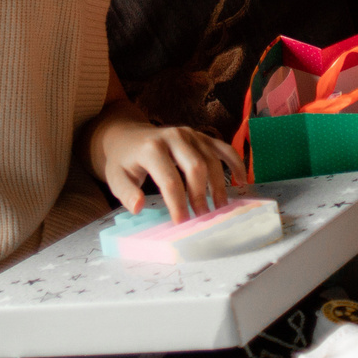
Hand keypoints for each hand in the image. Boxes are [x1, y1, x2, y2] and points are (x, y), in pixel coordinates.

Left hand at [84, 103, 242, 221]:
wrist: (128, 135)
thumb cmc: (123, 161)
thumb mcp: (116, 177)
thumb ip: (126, 193)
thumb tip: (139, 207)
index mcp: (151, 148)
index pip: (170, 179)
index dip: (178, 203)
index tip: (182, 223)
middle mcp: (174, 137)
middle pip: (196, 167)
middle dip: (201, 195)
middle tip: (202, 218)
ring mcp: (190, 134)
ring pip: (212, 159)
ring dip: (218, 186)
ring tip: (218, 209)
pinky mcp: (200, 135)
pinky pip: (223, 148)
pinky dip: (235, 163)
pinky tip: (241, 180)